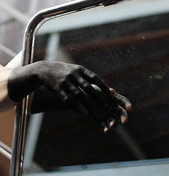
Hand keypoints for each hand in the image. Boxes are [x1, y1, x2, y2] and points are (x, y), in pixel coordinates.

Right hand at [7, 60, 131, 130]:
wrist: (45, 69)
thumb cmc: (64, 71)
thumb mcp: (75, 70)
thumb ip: (86, 77)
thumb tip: (101, 84)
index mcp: (80, 70)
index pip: (94, 77)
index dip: (102, 85)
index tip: (110, 92)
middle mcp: (73, 75)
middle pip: (87, 87)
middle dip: (96, 97)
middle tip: (105, 105)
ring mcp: (65, 81)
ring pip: (78, 95)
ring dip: (86, 104)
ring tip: (93, 112)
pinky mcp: (58, 88)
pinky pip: (67, 99)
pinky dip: (74, 106)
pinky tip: (81, 112)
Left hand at [89, 85, 131, 131]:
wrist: (85, 96)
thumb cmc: (94, 90)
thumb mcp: (99, 88)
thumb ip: (105, 90)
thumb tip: (112, 90)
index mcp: (115, 98)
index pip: (124, 101)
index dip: (127, 105)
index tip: (129, 108)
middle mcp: (114, 107)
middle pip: (122, 113)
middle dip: (124, 117)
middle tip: (124, 121)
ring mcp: (109, 114)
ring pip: (114, 120)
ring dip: (114, 123)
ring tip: (111, 125)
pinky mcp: (102, 120)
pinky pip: (106, 125)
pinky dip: (106, 128)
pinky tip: (106, 130)